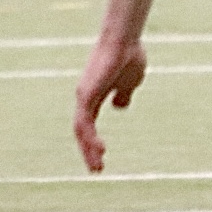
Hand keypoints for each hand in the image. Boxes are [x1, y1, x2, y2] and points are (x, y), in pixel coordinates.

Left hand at [74, 34, 146, 172]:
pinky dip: (89, 137)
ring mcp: (83, 97)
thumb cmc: (128, 56)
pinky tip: (98, 148)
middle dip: (88, 151)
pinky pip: (84, 122)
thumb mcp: (130, 82)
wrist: (124, 41)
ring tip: (98, 165)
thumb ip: (123, 95)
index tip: (101, 157)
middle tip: (97, 170)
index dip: (93, 142)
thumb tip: (119, 107)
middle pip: (81, 131)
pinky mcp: (86, 95)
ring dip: (88, 149)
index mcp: (94, 96)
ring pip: (81, 130)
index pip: (89, 125)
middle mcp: (84, 98)